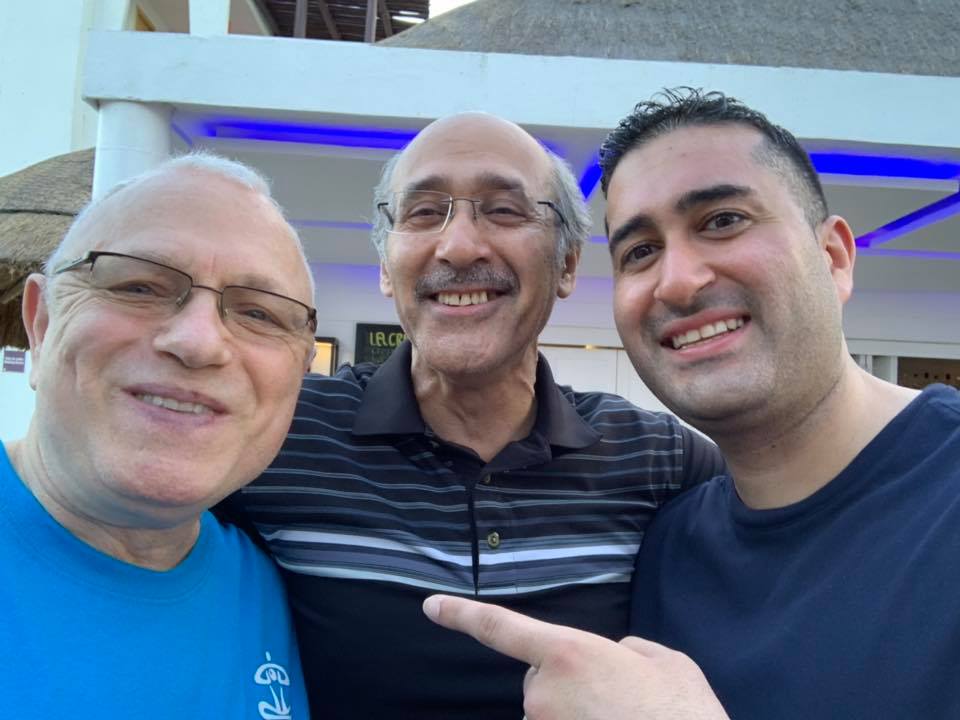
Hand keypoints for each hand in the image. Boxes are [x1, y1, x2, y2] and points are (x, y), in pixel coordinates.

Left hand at [423, 594, 727, 719]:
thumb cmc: (681, 712)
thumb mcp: (665, 660)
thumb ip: (630, 649)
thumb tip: (619, 656)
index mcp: (568, 653)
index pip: (500, 629)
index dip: (461, 615)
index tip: (430, 606)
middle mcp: (543, 694)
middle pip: (539, 680)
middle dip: (567, 684)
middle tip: (616, 699)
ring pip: (550, 714)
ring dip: (578, 714)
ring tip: (620, 718)